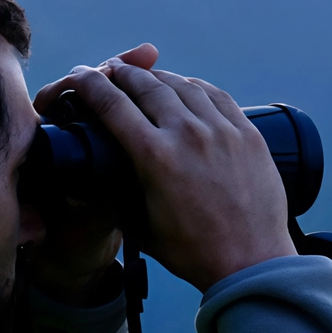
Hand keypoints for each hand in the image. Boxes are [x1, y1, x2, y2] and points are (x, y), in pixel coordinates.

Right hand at [33, 45, 296, 291]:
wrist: (251, 262)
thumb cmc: (194, 252)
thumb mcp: (141, 225)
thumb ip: (119, 193)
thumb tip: (105, 174)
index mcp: (155, 157)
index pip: (112, 104)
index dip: (89, 83)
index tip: (80, 75)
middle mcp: (188, 134)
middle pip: (145, 84)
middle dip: (121, 73)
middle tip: (110, 70)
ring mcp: (222, 130)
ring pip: (182, 84)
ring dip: (157, 76)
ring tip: (145, 76)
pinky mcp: (249, 133)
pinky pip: (216, 95)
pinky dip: (194, 87)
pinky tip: (186, 87)